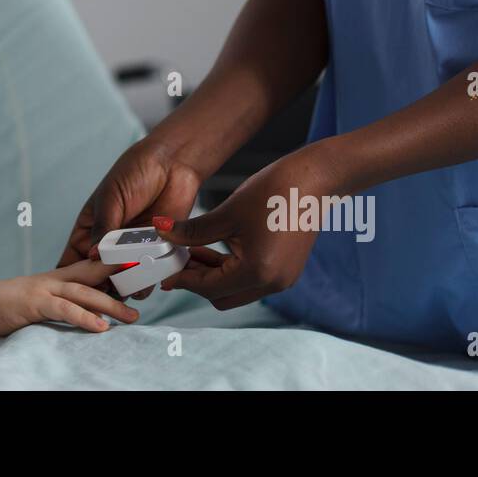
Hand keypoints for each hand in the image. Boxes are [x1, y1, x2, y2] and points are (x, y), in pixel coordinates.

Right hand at [0, 259, 140, 339]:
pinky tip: (101, 327)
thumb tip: (97, 308)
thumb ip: (67, 298)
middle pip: (96, 276)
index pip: (94, 267)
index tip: (145, 268)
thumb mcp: (42, 297)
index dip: (119, 266)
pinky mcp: (34, 302)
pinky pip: (64, 308)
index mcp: (60, 275)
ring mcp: (44, 288)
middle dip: (123, 280)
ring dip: (111, 304)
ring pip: (84, 292)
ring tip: (133, 316)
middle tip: (149, 287)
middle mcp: (55, 277)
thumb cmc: (9, 303)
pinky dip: (84, 317)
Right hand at [57, 137, 203, 300]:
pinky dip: (148, 281)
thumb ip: (102, 230)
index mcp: (90, 229)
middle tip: (103, 290)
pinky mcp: (156, 252)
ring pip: (123, 282)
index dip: (71, 276)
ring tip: (128, 284)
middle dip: (98, 288)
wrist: (173, 163)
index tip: (73, 286)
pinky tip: (148, 279)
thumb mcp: (110, 199)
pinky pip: (149, 276)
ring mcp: (133, 251)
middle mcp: (109, 244)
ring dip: (124, 287)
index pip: (73, 260)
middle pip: (97, 278)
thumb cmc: (134, 173)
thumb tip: (92, 258)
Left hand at [152, 147, 327, 309]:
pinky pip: (250, 281)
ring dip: (213, 276)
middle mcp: (273, 284)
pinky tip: (215, 249)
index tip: (164, 269)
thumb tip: (162, 232)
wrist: (315, 179)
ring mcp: (282, 280)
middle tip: (177, 258)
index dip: (183, 279)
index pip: (209, 287)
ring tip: (193, 249)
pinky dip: (230, 271)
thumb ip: (192, 230)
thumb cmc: (275, 191)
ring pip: (235, 291)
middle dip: (197, 280)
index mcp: (258, 272)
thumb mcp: (227, 213)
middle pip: (222, 297)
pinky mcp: (286, 271)